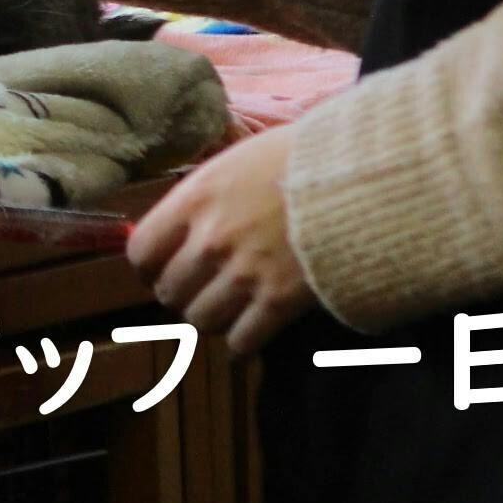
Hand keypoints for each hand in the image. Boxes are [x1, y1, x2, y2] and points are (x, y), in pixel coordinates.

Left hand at [127, 126, 317, 356]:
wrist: (361, 174)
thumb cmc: (302, 157)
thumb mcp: (240, 159)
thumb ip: (206, 194)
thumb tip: (182, 222)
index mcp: (196, 199)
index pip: (141, 250)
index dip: (148, 266)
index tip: (159, 269)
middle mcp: (211, 239)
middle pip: (169, 291)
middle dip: (182, 293)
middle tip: (200, 289)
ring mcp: (244, 273)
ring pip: (200, 321)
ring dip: (210, 318)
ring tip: (227, 308)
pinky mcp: (278, 302)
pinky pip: (240, 342)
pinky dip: (241, 345)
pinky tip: (249, 336)